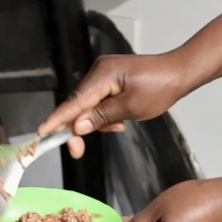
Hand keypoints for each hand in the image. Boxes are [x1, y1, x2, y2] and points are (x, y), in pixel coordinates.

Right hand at [40, 52, 192, 159]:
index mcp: (104, 74)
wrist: (179, 73)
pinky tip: (119, 121)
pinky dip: (104, 114)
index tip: (42, 132)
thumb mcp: (131, 107)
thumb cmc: (160, 88)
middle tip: (78, 151)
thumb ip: (102, 117)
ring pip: (88, 105)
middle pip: (78, 104)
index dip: (58, 118)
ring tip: (120, 125)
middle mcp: (99, 70)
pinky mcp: (110, 79)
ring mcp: (104, 74)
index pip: (75, 100)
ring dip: (97, 121)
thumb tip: (76, 126)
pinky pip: (98, 101)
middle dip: (80, 127)